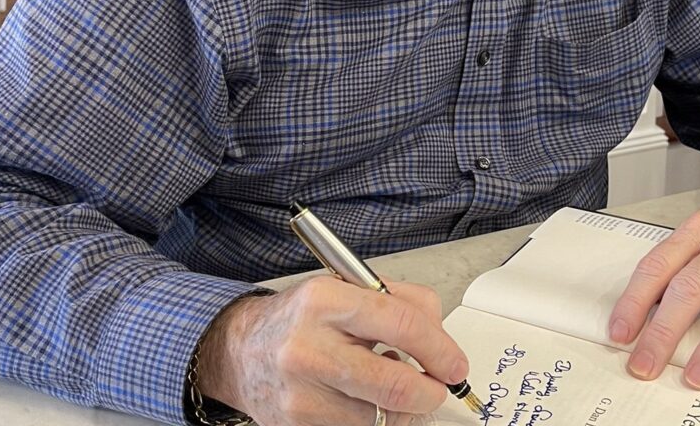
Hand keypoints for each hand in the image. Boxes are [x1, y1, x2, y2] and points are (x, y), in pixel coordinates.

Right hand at [196, 276, 469, 425]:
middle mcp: (309, 347)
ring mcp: (301, 394)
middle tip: (439, 388)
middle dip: (430, 393)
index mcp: (325, 299)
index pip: (401, 324)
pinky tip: (367, 401)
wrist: (244, 351)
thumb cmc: (302, 317)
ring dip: (403, 410)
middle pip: (394, 385)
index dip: (439, 349)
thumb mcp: (345, 287)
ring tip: (395, 388)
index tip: (455, 364)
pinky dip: (375, 420)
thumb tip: (441, 336)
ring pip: (380, 418)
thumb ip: (400, 301)